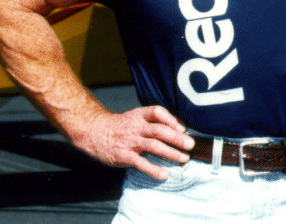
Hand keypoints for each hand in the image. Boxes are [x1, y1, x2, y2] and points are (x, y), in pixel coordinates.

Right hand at [72, 105, 194, 180]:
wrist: (94, 132)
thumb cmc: (120, 126)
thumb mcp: (135, 118)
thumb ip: (152, 122)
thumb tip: (178, 130)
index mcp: (139, 115)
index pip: (157, 112)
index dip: (171, 119)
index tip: (182, 128)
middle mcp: (136, 127)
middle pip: (159, 130)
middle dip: (177, 138)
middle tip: (191, 145)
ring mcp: (130, 141)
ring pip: (154, 146)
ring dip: (171, 153)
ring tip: (183, 158)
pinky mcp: (124, 155)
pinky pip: (141, 163)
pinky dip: (153, 170)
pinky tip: (163, 175)